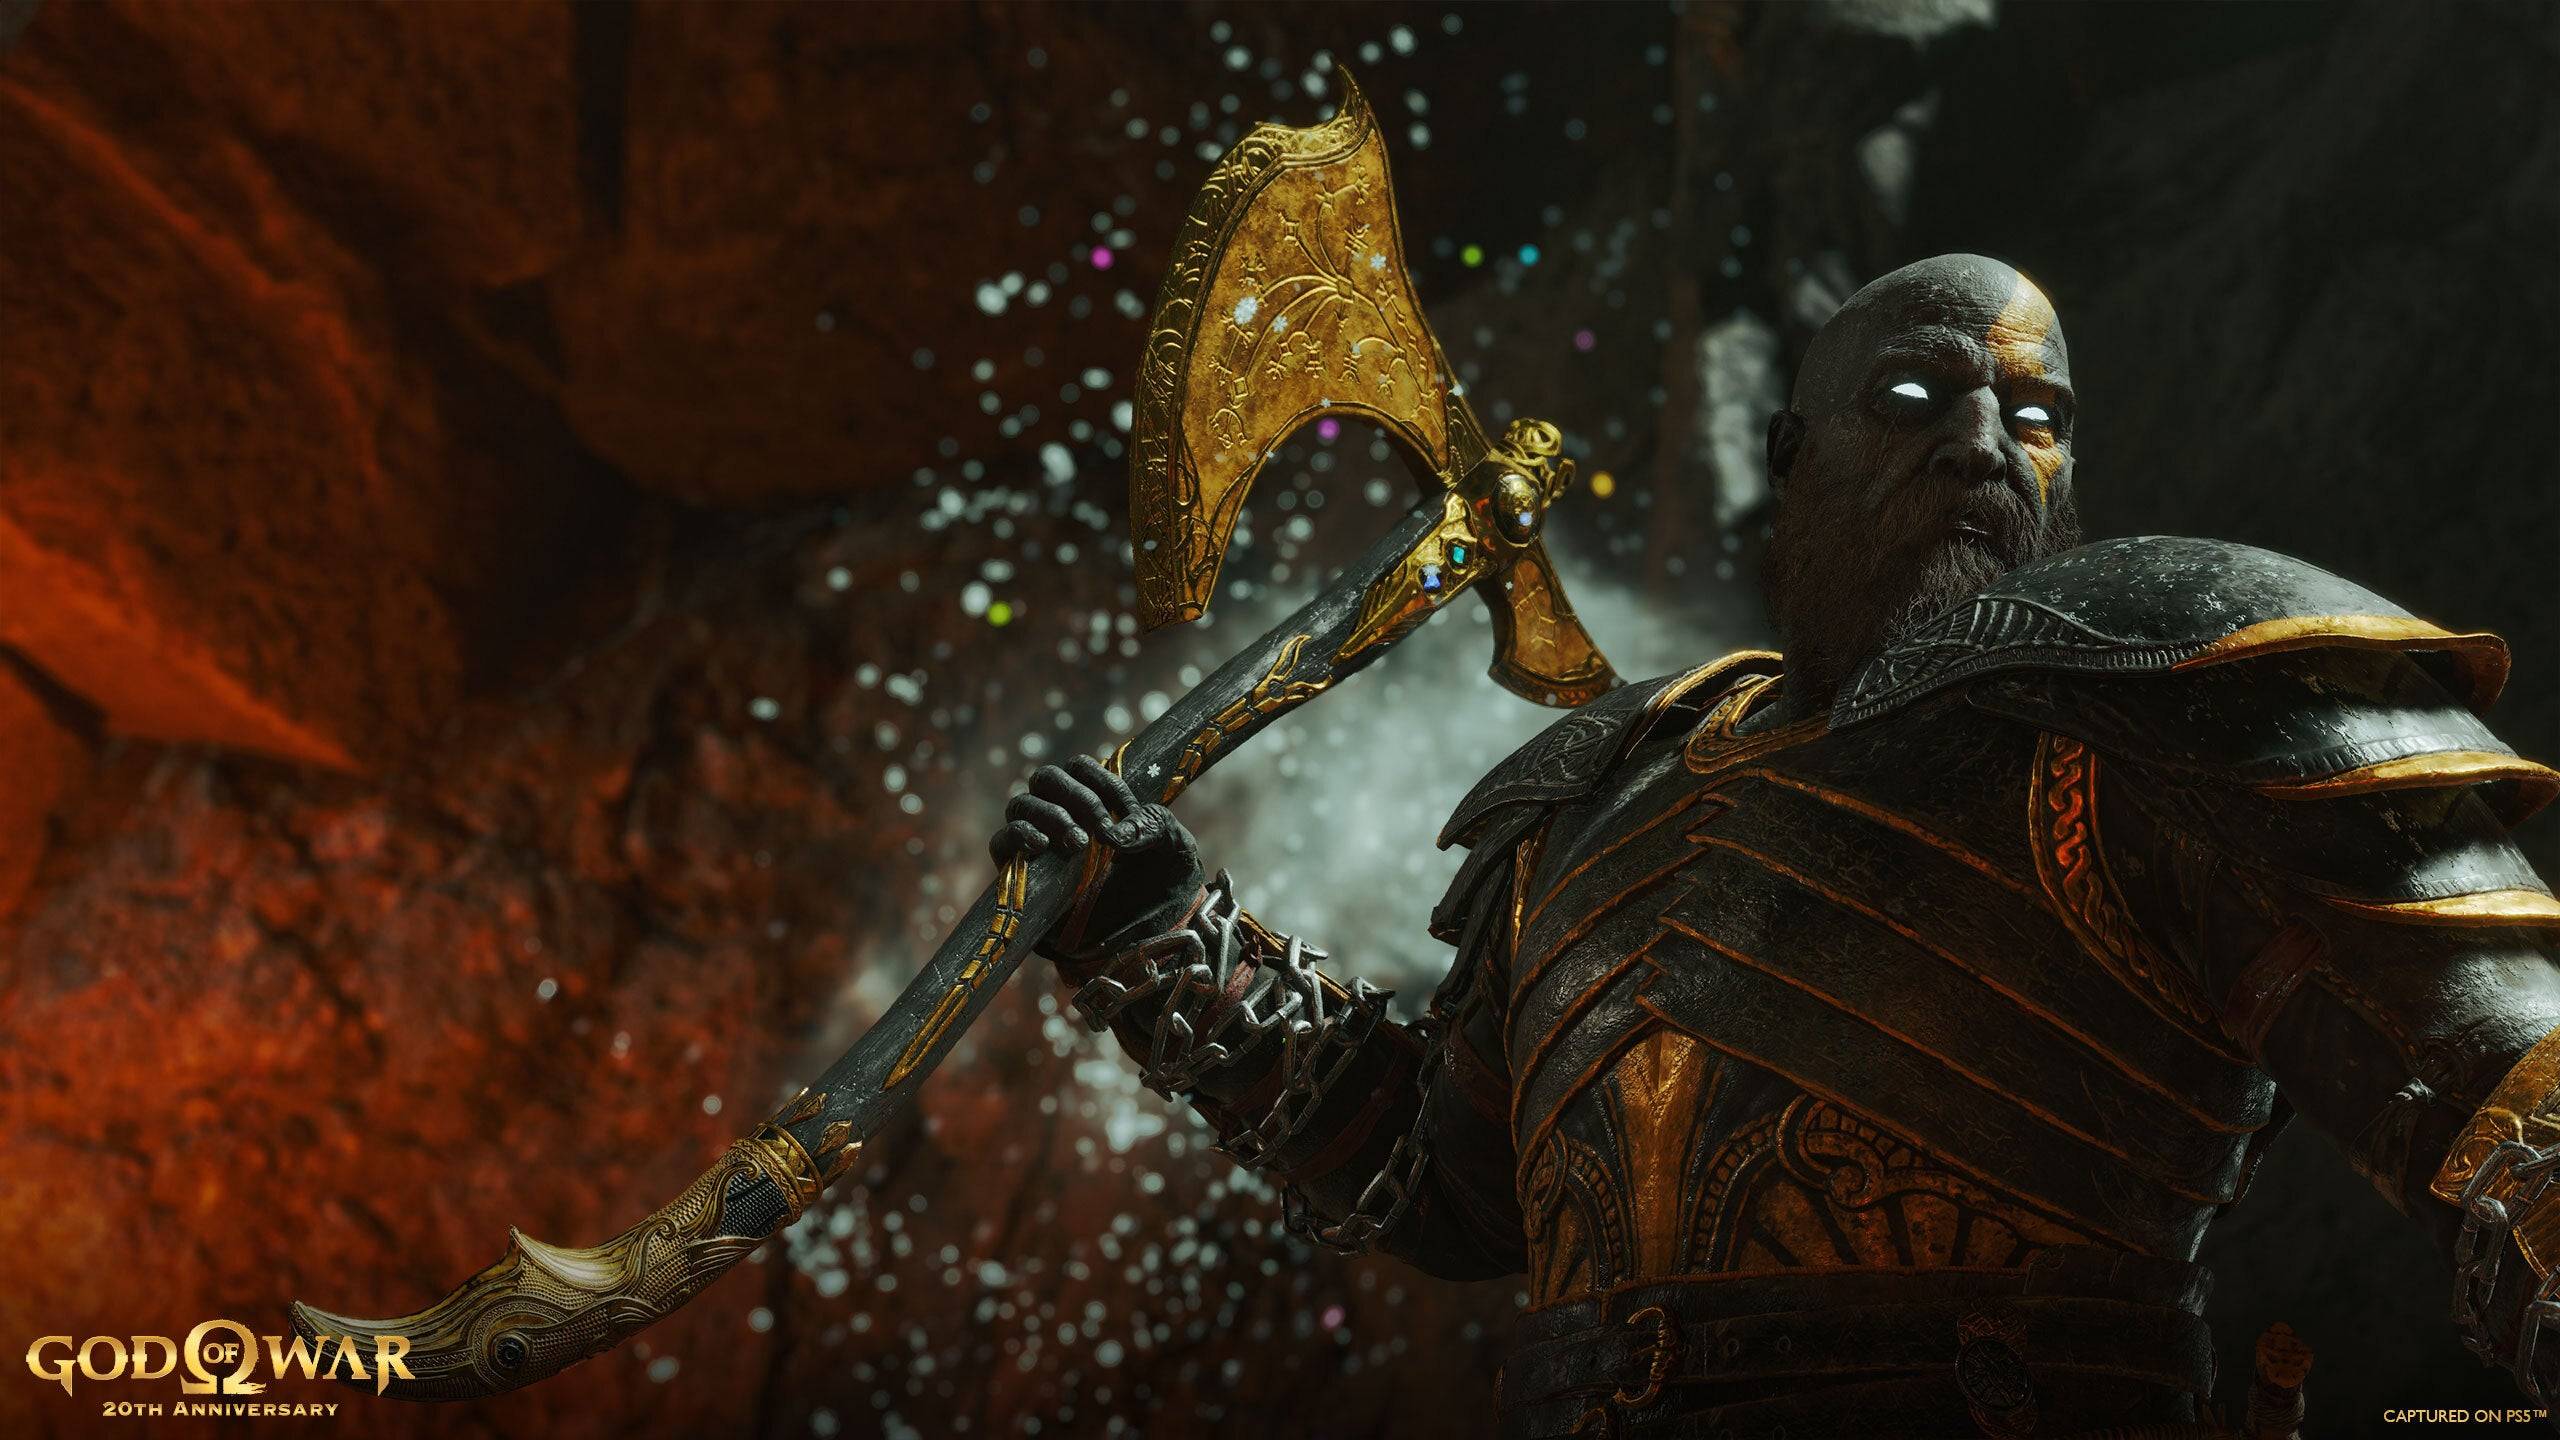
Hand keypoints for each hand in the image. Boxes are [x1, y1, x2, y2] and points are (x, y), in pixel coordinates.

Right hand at [991, 756, 1201, 957]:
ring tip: (1079, 844)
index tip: (1125, 810)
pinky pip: (1001, 844)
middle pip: (1045, 780)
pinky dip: (1017, 836)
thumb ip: (1152, 823)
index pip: (1080, 768)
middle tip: (1100, 826)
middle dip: (1073, 794)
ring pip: (1021, 806)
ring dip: (1049, 815)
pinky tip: (1042, 846)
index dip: (1100, 780)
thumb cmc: (1165, 889)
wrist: (1153, 941)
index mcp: (1098, 803)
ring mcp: (1043, 849)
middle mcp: (1066, 820)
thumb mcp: (1174, 848)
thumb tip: (1112, 831)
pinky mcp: (1024, 880)